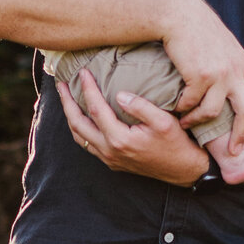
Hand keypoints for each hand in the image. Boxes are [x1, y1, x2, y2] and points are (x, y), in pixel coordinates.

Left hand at [58, 71, 207, 184]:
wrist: (183, 170)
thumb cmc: (176, 144)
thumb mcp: (164, 121)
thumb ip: (141, 106)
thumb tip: (119, 94)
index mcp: (119, 139)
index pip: (96, 109)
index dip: (87, 88)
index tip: (82, 72)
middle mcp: (109, 151)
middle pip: (78, 124)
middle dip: (67, 103)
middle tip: (61, 84)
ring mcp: (109, 159)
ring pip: (79, 137)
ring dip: (70, 117)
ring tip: (66, 99)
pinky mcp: (113, 162)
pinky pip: (88, 145)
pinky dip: (80, 129)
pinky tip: (81, 118)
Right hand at [159, 0, 243, 147]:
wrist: (180, 14)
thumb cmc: (199, 29)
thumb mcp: (225, 47)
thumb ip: (234, 66)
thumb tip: (237, 83)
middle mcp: (235, 71)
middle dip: (241, 134)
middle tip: (235, 151)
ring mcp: (219, 74)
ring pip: (213, 112)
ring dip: (198, 121)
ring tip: (187, 124)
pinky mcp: (199, 76)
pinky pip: (191, 103)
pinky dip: (183, 108)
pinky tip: (176, 107)